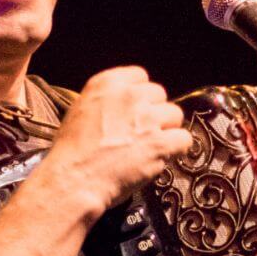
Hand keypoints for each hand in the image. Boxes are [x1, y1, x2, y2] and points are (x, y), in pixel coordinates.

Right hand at [36, 66, 193, 220]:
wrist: (73, 179)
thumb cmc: (72, 151)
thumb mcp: (82, 111)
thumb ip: (108, 102)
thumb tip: (127, 107)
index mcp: (107, 84)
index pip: (140, 76)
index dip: (141, 95)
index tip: (135, 110)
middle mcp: (130, 96)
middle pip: (160, 95)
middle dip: (154, 112)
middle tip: (141, 132)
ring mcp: (147, 119)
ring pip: (175, 115)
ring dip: (166, 130)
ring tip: (149, 146)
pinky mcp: (160, 143)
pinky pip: (184, 139)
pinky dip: (176, 149)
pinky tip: (161, 156)